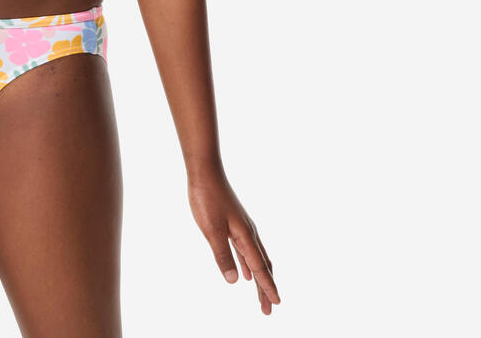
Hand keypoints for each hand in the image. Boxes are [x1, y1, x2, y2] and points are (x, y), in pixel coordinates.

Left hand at [187, 165, 280, 314]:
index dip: (267, 287)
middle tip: (269, 309)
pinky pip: (246, 250)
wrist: (205, 171)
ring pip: (255, 259)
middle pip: (262, 266)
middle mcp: (249, 233)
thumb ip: (223, 255)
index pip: (259, 268)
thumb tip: (235, 281)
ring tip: (262, 295)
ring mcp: (242, 228)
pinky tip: (246, 272)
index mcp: (246, 236)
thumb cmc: (207, 198)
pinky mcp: (234, 224)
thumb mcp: (211, 230)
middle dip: (266, 287)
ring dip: (259, 278)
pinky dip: (249, 264)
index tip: (275, 304)